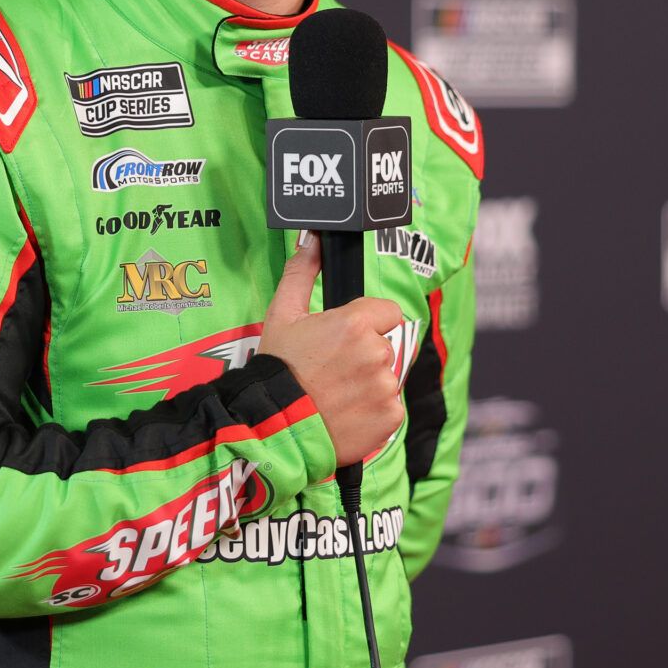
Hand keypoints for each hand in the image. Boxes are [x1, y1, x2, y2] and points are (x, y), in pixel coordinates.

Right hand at [258, 233, 403, 466]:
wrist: (276, 429)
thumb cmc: (278, 370)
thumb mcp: (282, 315)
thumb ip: (302, 272)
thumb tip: (311, 239)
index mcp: (356, 323)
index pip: (387, 312)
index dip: (367, 324)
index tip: (345, 340)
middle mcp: (377, 352)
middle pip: (384, 345)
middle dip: (365, 355)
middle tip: (332, 371)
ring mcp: (386, 386)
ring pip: (387, 376)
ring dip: (368, 384)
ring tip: (336, 394)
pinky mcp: (391, 416)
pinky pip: (391, 406)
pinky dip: (374, 411)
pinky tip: (346, 413)